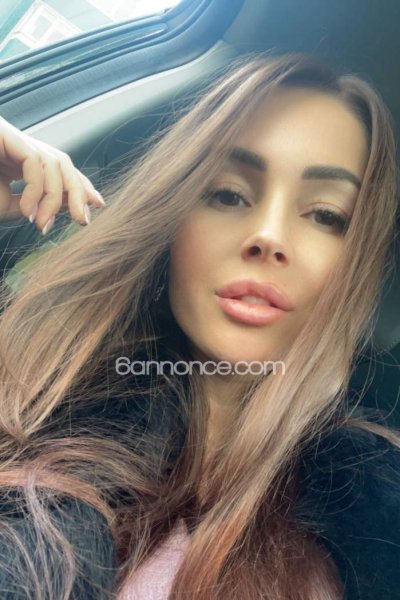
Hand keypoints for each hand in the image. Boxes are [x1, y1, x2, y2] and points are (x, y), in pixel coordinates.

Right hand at [0, 115, 105, 233]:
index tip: (96, 206)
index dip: (80, 185)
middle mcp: (19, 145)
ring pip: (54, 162)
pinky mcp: (4, 134)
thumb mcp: (5, 205)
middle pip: (63, 162)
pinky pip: (34, 162)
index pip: (59, 169)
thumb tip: (60, 210)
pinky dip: (37, 191)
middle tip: (84, 221)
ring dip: (55, 198)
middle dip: (78, 192)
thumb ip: (31, 206)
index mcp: (20, 159)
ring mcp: (11, 138)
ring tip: (43, 225)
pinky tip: (27, 212)